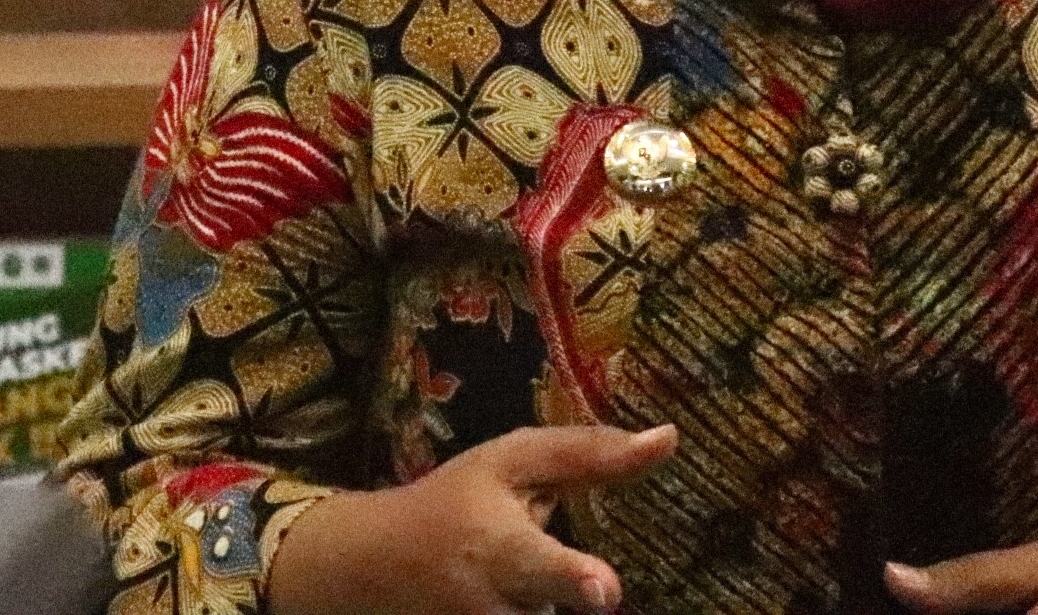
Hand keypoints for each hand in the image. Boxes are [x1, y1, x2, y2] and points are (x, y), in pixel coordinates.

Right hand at [265, 423, 677, 614]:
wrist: (368, 567)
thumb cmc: (452, 504)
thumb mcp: (507, 465)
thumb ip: (587, 455)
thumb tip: (670, 439)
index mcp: (501, 547)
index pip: (539, 566)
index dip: (573, 579)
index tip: (605, 589)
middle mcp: (492, 607)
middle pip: (545, 611)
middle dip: (570, 592)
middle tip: (601, 593)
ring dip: (549, 602)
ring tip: (533, 583)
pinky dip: (525, 609)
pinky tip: (511, 593)